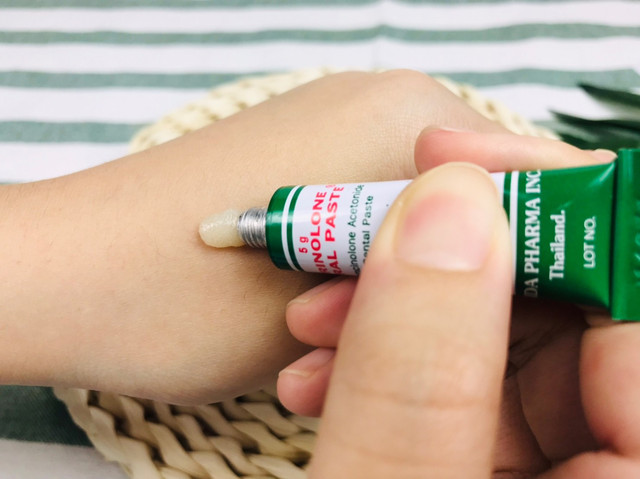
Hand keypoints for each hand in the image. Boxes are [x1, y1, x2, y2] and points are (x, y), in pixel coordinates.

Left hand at [0, 71, 506, 403]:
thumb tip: (523, 284)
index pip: (538, 179)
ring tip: (330, 341)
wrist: (65, 276)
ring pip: (417, 219)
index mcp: (408, 117)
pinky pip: (366, 217)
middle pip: (475, 205)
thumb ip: (453, 291)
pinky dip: (359, 273)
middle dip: (461, 284)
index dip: (547, 262)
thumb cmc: (185, 298)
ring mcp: (331, 126)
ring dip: (399, 289)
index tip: (526, 329)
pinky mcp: (298, 160)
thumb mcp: (351, 313)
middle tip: (410, 347)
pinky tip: (310, 321)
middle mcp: (377, 100)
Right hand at [279, 131, 630, 476]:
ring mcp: (551, 471)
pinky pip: (461, 390)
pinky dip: (389, 368)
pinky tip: (320, 371)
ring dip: (397, 314)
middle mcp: (605, 471)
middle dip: (444, 262)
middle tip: (355, 232)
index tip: (450, 161)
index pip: (632, 304)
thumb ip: (421, 378)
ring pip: (498, 347)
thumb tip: (449, 208)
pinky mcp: (493, 470)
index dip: (548, 211)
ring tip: (311, 319)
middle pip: (560, 317)